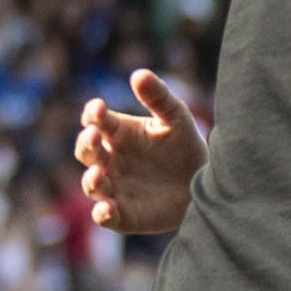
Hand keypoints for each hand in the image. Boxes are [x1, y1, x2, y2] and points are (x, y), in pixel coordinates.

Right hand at [76, 69, 207, 233]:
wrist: (204, 185)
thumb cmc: (185, 146)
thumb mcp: (176, 118)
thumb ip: (158, 97)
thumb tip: (138, 74)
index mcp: (118, 133)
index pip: (95, 120)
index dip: (92, 114)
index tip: (99, 109)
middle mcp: (110, 160)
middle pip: (86, 151)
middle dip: (86, 144)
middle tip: (95, 137)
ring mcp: (114, 187)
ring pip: (91, 185)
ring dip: (91, 181)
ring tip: (98, 175)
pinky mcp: (123, 214)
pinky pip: (105, 216)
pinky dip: (102, 214)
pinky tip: (107, 209)